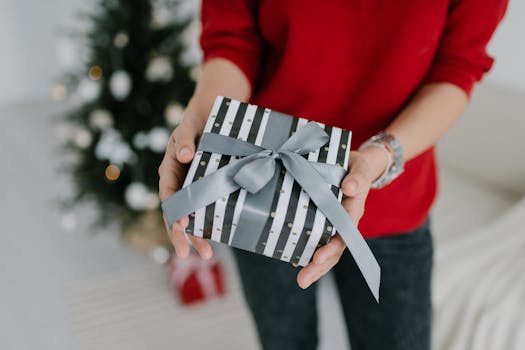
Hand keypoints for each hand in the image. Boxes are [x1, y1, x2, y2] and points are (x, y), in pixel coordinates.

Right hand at [158, 116, 212, 259]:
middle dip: (180, 234)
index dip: (174, 211)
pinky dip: (210, 223)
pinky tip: (219, 237)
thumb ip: (186, 139)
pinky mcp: (205, 189)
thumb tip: (185, 156)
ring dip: (196, 235)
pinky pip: (205, 209)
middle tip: (187, 254)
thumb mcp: (189, 126)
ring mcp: (191, 188)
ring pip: (191, 215)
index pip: (168, 195)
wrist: (209, 117)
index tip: (182, 225)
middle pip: (176, 213)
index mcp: (170, 170)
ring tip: (207, 255)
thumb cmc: (197, 122)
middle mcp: (178, 183)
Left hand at [296, 147, 388, 287]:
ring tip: (301, 280)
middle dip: (319, 266)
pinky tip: (292, 257)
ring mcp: (333, 223)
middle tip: (303, 280)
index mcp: (353, 212)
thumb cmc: (357, 167)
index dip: (331, 248)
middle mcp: (344, 222)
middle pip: (334, 249)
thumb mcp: (360, 168)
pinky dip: (305, 249)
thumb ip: (358, 177)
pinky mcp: (322, 220)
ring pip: (325, 248)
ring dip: (313, 265)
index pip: (343, 235)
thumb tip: (349, 188)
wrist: (356, 164)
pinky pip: (315, 237)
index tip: (317, 258)